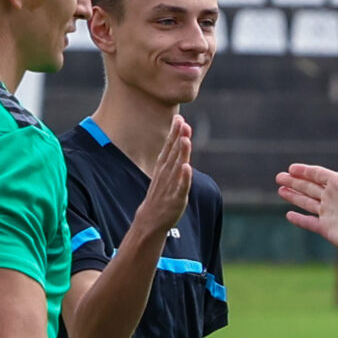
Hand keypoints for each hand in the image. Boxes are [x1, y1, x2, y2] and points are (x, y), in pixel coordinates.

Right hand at [128, 114, 193, 244]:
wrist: (150, 219)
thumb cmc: (160, 194)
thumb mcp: (164, 173)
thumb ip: (172, 157)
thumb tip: (179, 139)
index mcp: (163, 167)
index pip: (169, 147)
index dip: (174, 132)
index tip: (179, 117)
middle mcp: (166, 174)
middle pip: (173, 153)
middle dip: (178, 137)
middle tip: (183, 122)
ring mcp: (170, 186)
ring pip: (177, 167)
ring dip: (181, 153)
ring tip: (185, 139)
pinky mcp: (176, 199)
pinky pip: (180, 187)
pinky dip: (184, 177)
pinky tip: (187, 167)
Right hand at [277, 135, 337, 256]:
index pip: (318, 174)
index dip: (305, 171)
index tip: (291, 168)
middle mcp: (332, 198)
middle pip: (309, 187)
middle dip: (294, 182)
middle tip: (279, 177)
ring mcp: (329, 213)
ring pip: (307, 203)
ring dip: (294, 196)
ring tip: (280, 190)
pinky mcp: (326, 228)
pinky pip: (309, 222)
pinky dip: (299, 219)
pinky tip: (289, 214)